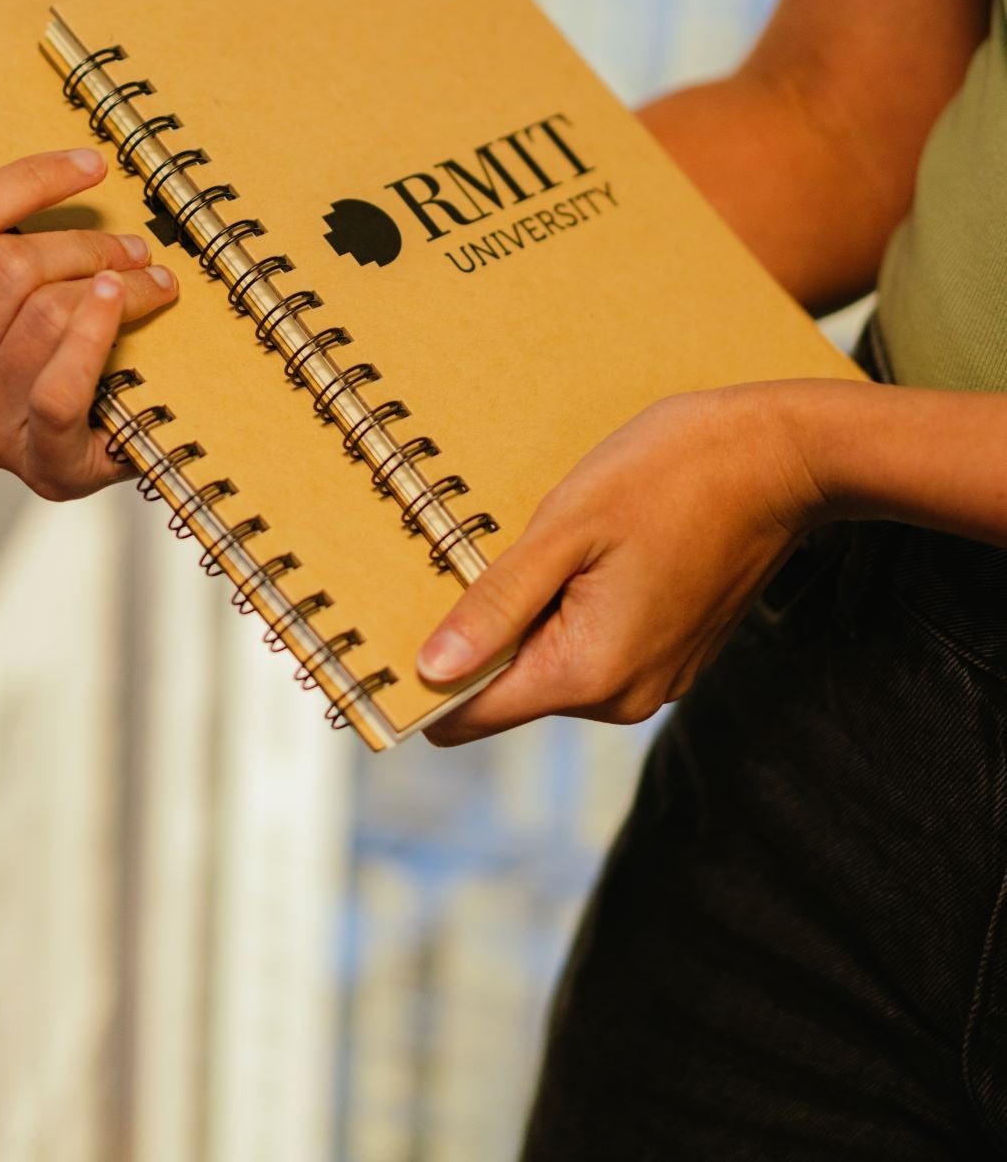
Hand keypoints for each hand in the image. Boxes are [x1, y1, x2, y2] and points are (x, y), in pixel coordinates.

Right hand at [0, 147, 178, 501]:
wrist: (94, 433)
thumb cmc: (22, 339)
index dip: (25, 184)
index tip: (87, 163)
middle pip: (6, 269)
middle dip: (82, 244)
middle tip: (128, 242)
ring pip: (46, 316)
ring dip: (115, 284)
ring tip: (147, 277)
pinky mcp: (39, 467)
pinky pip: (62, 386)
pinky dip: (102, 335)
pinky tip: (134, 307)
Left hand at [418, 385, 824, 743]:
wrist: (782, 458)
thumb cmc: (672, 475)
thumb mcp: (568, 528)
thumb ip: (499, 603)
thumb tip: (432, 668)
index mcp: (589, 673)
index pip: (471, 715)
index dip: (425, 680)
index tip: (391, 632)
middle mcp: (623, 698)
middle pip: (510, 687)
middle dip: (484, 631)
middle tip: (481, 548)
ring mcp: (653, 679)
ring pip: (551, 663)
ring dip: (530, 613)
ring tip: (547, 539)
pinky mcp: (671, 654)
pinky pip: (592, 646)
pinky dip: (572, 607)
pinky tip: (587, 547)